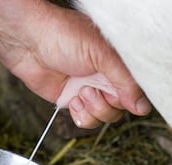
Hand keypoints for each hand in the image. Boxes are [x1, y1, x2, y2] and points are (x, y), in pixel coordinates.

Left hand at [5, 4, 151, 127]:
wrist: (29, 43)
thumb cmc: (64, 36)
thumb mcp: (102, 54)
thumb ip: (125, 80)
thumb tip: (141, 106)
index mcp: (119, 63)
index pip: (138, 91)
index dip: (130, 98)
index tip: (118, 95)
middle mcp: (107, 78)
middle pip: (121, 108)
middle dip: (107, 103)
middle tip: (92, 88)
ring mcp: (90, 91)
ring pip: (105, 117)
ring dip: (94, 109)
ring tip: (81, 92)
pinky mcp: (74, 101)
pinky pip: (86, 120)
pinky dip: (81, 115)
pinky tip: (73, 99)